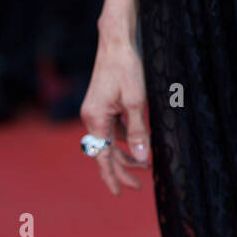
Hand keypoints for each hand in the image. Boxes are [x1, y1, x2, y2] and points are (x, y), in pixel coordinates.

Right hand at [80, 36, 150, 195]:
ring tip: (146, 164)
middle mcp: (91, 118)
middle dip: (122, 170)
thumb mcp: (137, 103)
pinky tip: (139, 140)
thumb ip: (138, 132)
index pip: (103, 158)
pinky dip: (125, 137)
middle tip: (139, 184)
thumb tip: (142, 159)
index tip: (120, 193)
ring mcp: (96, 111)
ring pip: (110, 141)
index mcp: (95, 120)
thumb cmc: (126, 69)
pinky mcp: (102, 105)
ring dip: (126, 153)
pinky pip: (112, 129)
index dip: (112, 177)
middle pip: (106, 152)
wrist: (116, 42)